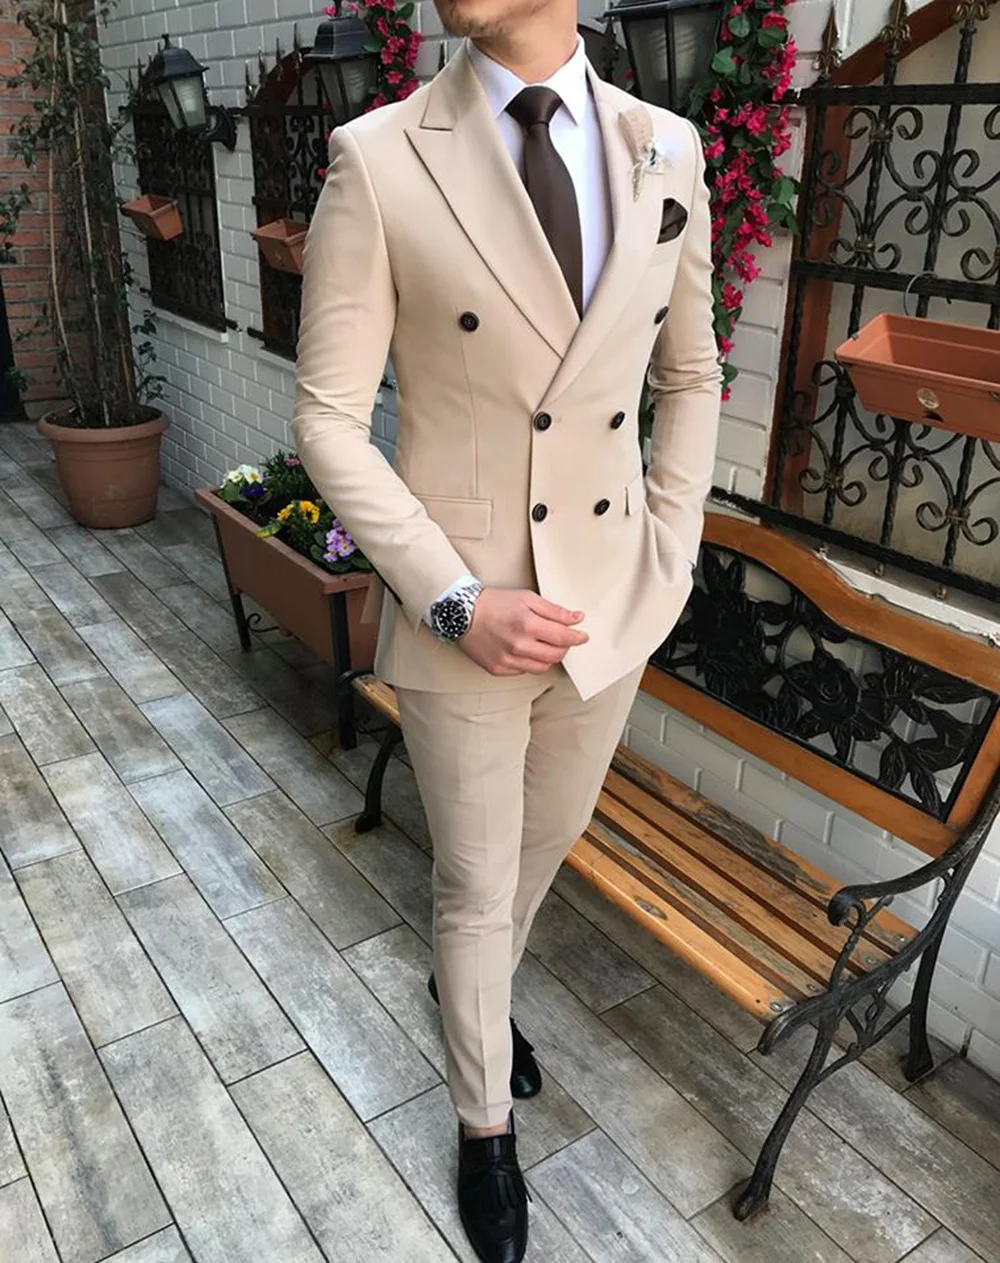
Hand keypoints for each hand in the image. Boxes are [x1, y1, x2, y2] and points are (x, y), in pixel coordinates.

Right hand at [458, 588, 588, 676]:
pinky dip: (530, 662)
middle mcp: (519, 646)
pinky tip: (525, 650)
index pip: (563, 637)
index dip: (577, 637)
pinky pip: (524, 671)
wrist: (462, 613)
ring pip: (542, 667)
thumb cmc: (494, 603)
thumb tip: (576, 618)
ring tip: (544, 645)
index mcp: (528, 625)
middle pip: (556, 655)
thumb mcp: (527, 598)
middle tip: (563, 639)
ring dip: (548, 657)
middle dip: (565, 647)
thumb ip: (554, 610)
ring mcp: (508, 660)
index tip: (582, 636)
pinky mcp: (498, 669)